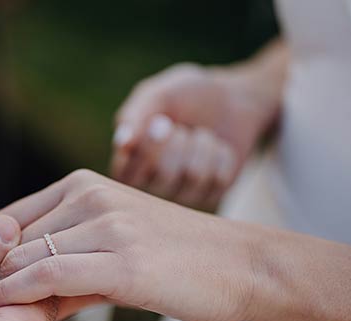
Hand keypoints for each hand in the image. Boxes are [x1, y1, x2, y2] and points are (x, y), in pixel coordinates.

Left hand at [0, 170, 257, 320]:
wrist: (238, 265)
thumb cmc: (171, 260)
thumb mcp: (110, 246)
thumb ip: (61, 261)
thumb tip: (6, 292)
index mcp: (82, 184)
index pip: (8, 219)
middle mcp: (90, 195)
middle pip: (9, 238)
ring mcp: (108, 225)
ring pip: (24, 256)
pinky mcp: (123, 261)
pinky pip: (50, 274)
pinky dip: (16, 293)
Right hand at [111, 42, 285, 208]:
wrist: (227, 99)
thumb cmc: (183, 96)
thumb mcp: (155, 95)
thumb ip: (135, 116)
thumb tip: (122, 143)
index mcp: (128, 163)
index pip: (125, 174)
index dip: (148, 148)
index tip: (160, 120)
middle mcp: (150, 184)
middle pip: (164, 176)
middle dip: (179, 142)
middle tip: (179, 127)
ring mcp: (180, 193)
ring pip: (194, 177)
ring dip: (202, 144)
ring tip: (198, 134)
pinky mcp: (210, 195)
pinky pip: (218, 179)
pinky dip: (221, 154)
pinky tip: (215, 147)